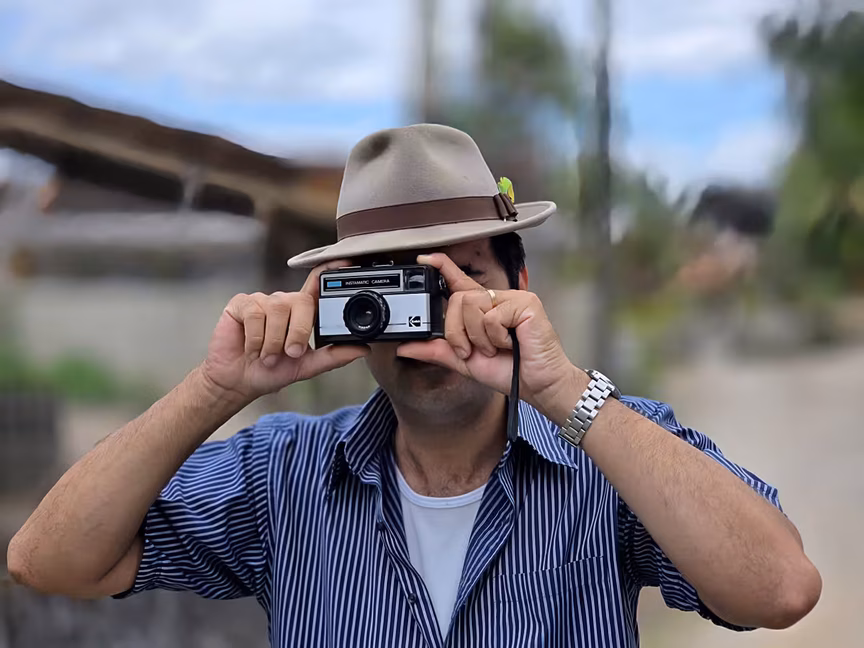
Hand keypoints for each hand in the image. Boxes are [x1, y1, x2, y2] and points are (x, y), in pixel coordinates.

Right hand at [200, 260, 368, 403]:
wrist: (238, 381)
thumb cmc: (271, 371)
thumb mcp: (306, 367)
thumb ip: (333, 357)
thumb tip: (363, 349)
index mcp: (302, 313)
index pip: (317, 285)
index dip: (330, 271)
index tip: (346, 262)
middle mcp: (284, 302)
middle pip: (301, 301)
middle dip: (298, 332)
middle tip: (290, 354)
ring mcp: (262, 300)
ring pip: (277, 311)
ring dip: (273, 342)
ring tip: (267, 356)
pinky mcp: (241, 303)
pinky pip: (255, 314)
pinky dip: (256, 338)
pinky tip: (251, 348)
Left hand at [396, 253, 584, 422]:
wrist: (537, 386)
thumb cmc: (510, 372)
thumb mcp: (464, 362)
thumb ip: (437, 350)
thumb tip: (405, 347)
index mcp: (483, 311)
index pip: (460, 283)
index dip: (442, 268)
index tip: (424, 260)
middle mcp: (496, 300)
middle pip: (458, 299)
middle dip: (457, 331)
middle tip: (473, 350)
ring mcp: (512, 299)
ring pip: (471, 305)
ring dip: (477, 337)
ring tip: (496, 348)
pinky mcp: (526, 303)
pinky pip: (492, 315)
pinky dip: (495, 337)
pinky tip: (511, 344)